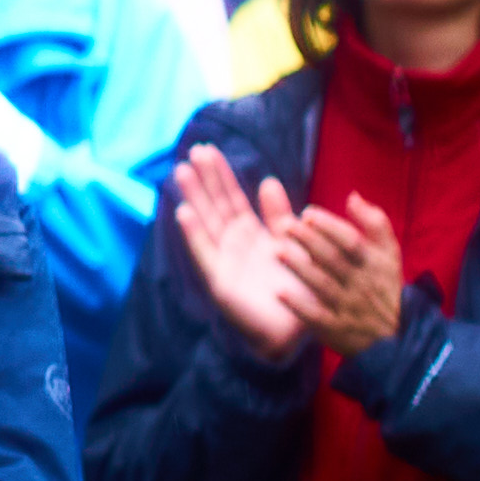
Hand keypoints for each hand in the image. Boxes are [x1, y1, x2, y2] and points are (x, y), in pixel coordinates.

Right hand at [174, 142, 312, 361]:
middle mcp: (234, 244)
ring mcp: (224, 261)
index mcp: (253, 234)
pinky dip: (193, 233)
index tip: (208, 149)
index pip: (232, 197)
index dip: (221, 174)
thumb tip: (268, 181)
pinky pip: (205, 252)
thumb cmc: (297, 290)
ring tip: (182, 171)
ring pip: (206, 222)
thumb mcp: (293, 245)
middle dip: (205, 178)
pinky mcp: (220, 281)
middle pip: (215, 205)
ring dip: (194, 197)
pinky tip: (183, 212)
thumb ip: (279, 216)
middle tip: (193, 151)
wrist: (296, 331)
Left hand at [287, 195, 406, 356]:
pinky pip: (317, 317)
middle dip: (310, 242)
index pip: (352, 242)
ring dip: (301, 269)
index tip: (307, 212)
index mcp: (374, 263)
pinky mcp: (336, 329)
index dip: (330, 226)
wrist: (396, 337)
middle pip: (334, 260)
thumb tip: (353, 196)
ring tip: (277, 251)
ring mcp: (348, 307)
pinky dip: (299, 306)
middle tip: (284, 225)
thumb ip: (375, 223)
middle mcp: (361, 284)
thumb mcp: (389, 255)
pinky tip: (278, 294)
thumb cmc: (383, 285)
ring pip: (323, 286)